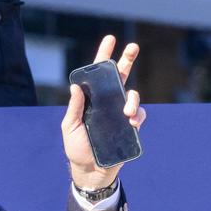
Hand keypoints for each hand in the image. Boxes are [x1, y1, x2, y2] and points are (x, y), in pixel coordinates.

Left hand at [61, 35, 146, 189]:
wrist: (91, 171)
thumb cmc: (77, 148)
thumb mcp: (70, 127)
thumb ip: (74, 108)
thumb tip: (76, 87)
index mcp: (92, 99)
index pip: (97, 75)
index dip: (103, 57)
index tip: (110, 39)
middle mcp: (108, 103)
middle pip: (120, 77)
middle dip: (127, 60)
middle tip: (132, 47)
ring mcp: (120, 113)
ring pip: (133, 95)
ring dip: (133, 99)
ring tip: (127, 112)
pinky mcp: (131, 127)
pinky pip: (140, 114)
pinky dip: (138, 115)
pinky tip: (132, 122)